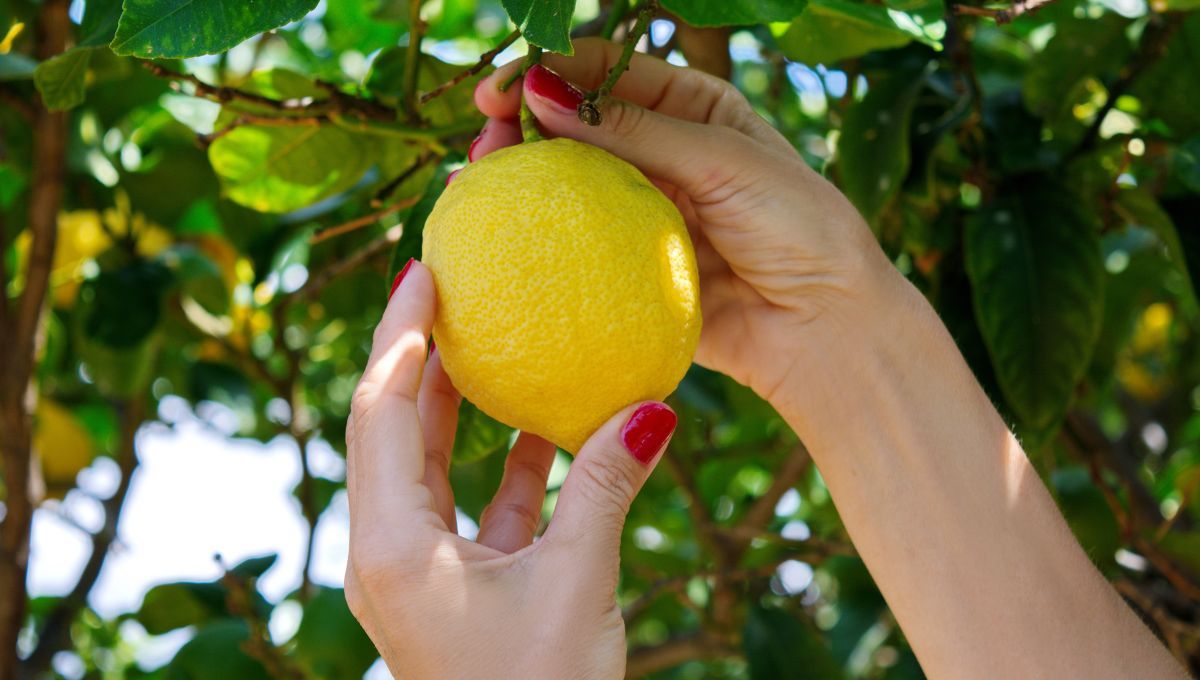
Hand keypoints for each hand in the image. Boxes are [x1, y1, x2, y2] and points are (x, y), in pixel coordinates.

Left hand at [344, 261, 677, 678]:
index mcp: (393, 544)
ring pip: (432, 461)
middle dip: (419, 350)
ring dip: (460, 401)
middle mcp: (392, 549)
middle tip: (452, 279)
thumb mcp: (576, 583)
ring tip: (494, 331)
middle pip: (393, 424)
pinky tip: (550, 421)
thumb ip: (604, 487)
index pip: (380, 408)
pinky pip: (475, 503)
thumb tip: (651, 405)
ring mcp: (421, 569)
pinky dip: (507, 461)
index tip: (424, 266)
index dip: (399, 331)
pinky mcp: (459, 585)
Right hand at [471, 38, 887, 400]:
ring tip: (472, 176)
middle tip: (482, 131)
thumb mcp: (722, 160)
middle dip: (522, 121)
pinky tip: (490, 231)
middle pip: (576, 126)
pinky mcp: (629, 270)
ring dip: (517, 176)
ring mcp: (642, 214)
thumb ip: (634, 130)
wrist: (826, 326)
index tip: (504, 86)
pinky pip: (572, 247)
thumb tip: (542, 93)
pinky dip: (531, 237)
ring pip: (566, 186)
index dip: (553, 70)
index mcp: (693, 111)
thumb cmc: (797, 227)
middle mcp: (662, 156)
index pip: (610, 74)